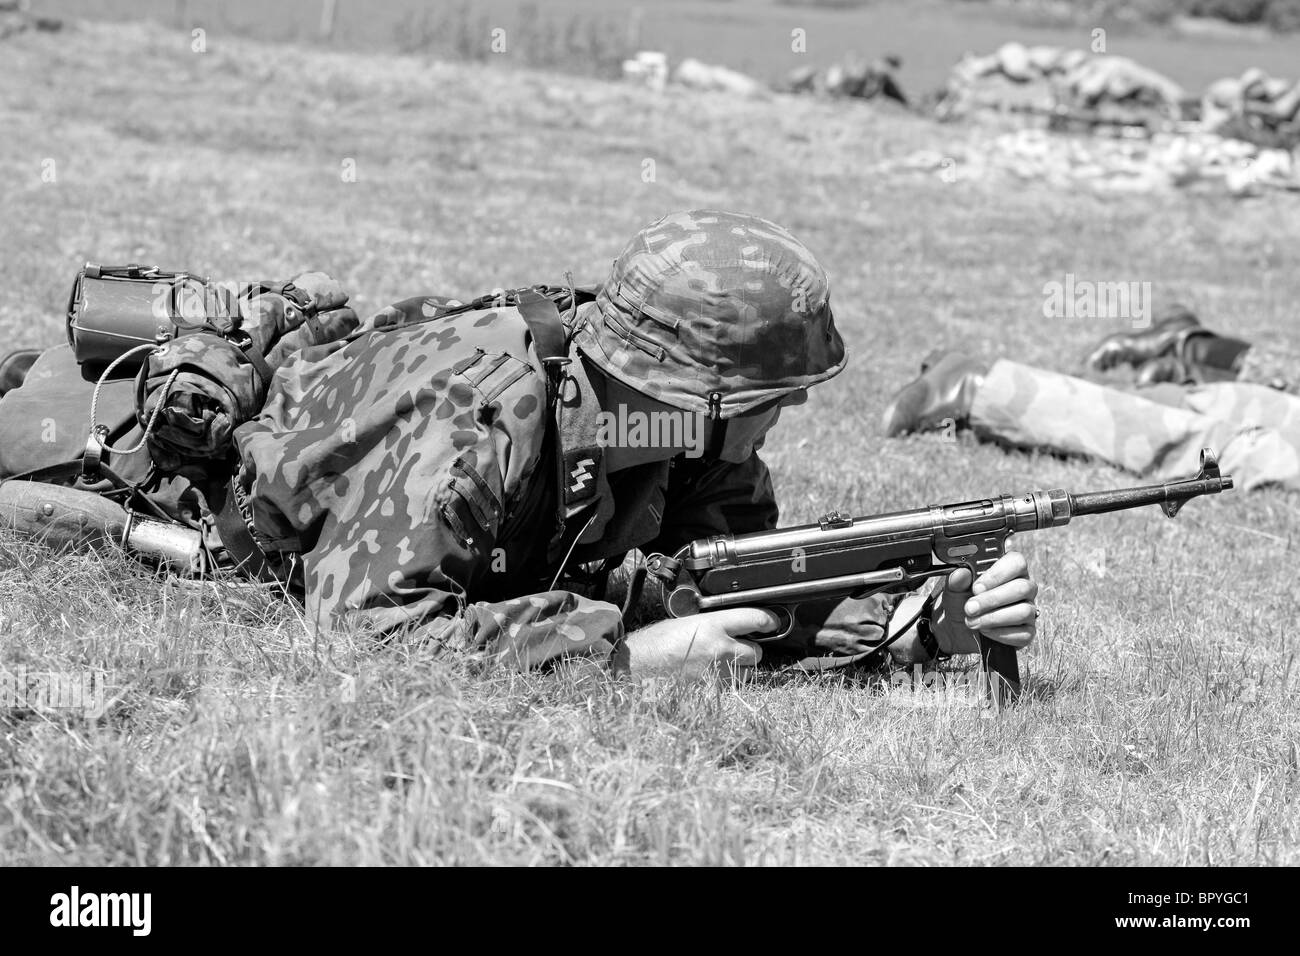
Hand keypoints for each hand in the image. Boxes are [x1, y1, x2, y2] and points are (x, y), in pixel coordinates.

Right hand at [622, 608, 779, 680]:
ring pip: (747, 673)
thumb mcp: (686, 623)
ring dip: (740, 669)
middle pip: (757, 652)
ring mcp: (718, 673)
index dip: (768, 621)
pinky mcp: (712, 692)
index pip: (755, 619)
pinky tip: (708, 677)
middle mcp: (720, 649)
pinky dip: (725, 683)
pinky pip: (730, 687)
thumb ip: (714, 625)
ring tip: (718, 665)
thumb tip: (733, 627)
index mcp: (713, 625)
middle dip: (750, 651)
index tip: (772, 623)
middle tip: (736, 649)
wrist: (636, 667)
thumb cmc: (656, 643)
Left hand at [931, 543, 1037, 653]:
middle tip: (970, 608)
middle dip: (993, 599)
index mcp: (1007, 570)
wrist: (955, 631)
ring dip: (994, 618)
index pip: (1016, 562)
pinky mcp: (1027, 631)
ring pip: (1024, 611)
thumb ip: (956, 580)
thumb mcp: (953, 591)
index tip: (976, 588)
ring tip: (972, 622)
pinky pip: (1024, 633)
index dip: (997, 574)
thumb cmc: (959, 604)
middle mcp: (1023, 588)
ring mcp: (1028, 609)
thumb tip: (962, 573)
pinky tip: (985, 631)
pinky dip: (1001, 633)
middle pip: (1022, 587)